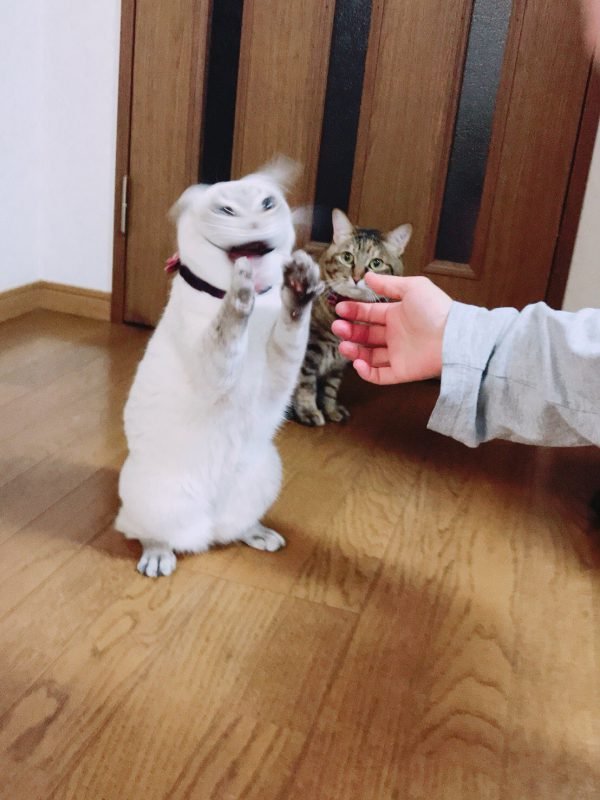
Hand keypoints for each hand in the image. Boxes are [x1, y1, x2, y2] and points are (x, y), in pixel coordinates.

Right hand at [331, 273, 451, 384]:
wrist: (452, 336)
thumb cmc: (436, 309)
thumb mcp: (412, 287)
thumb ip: (388, 284)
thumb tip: (368, 277)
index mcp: (397, 315)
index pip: (369, 314)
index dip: (354, 311)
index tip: (340, 309)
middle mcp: (396, 335)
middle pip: (366, 335)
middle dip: (350, 331)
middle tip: (338, 327)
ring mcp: (398, 354)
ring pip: (369, 356)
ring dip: (354, 351)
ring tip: (344, 345)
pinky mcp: (401, 372)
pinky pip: (380, 376)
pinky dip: (366, 373)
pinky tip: (358, 364)